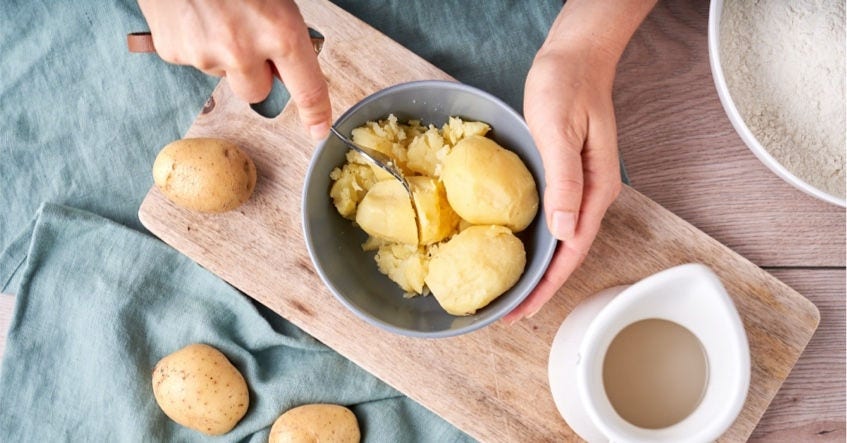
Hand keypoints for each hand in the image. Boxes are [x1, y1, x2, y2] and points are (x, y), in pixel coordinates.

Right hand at [137, 0, 330, 139]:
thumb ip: (285, 31)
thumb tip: (287, 59)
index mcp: (280, 32)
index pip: (307, 90)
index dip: (316, 114)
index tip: (319, 129)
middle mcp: (242, 51)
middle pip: (257, 93)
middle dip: (257, 73)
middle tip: (248, 38)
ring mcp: (204, 55)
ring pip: (224, 74)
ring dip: (224, 55)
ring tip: (216, 13)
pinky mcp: (173, 52)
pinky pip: (194, 59)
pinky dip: (197, 42)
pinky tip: (195, 14)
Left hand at [502, 45, 621, 323]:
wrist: (575, 56)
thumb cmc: (567, 86)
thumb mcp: (560, 132)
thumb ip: (565, 182)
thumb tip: (564, 231)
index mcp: (596, 189)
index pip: (572, 251)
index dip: (548, 285)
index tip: (524, 310)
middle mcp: (591, 194)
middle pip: (566, 253)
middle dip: (540, 286)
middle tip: (510, 312)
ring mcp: (579, 186)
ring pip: (558, 239)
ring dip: (536, 267)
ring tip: (510, 291)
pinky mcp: (566, 176)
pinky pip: (551, 218)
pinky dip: (534, 240)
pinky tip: (516, 247)